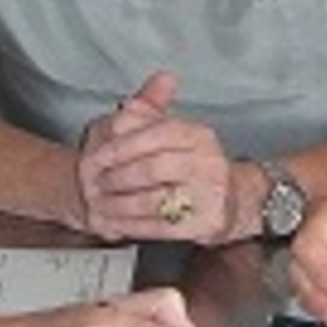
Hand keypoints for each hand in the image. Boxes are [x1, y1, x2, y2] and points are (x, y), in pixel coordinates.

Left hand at [76, 72, 246, 242]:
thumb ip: (147, 112)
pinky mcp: (207, 222)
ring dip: (120, 205)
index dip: (122, 146)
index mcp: (198, 135)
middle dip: (118, 178)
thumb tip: (137, 99)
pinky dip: (133, 225)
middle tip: (97, 183)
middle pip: (152, 168)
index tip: (97, 156)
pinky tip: (118, 223)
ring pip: (154, 200)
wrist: (229, 201)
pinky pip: (161, 227)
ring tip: (102, 204)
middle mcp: (209, 162)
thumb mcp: (170, 133)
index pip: (156, 133)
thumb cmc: (191, 166)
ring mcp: (211, 194)